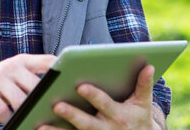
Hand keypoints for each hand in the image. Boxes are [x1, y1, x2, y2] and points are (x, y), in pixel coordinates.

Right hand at [0, 53, 55, 123]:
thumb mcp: (15, 75)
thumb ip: (33, 76)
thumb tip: (59, 90)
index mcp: (22, 60)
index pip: (48, 61)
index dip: (62, 71)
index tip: (72, 84)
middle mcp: (11, 65)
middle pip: (36, 86)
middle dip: (43, 102)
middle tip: (50, 114)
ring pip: (19, 100)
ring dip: (26, 114)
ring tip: (32, 122)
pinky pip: (1, 110)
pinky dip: (8, 120)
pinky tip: (12, 123)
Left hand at [38, 65, 164, 129]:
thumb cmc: (138, 118)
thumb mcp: (144, 103)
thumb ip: (144, 85)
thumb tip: (149, 66)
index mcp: (119, 115)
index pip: (105, 104)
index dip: (93, 95)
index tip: (80, 86)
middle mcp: (107, 129)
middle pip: (87, 122)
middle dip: (72, 114)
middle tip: (56, 104)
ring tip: (41, 125)